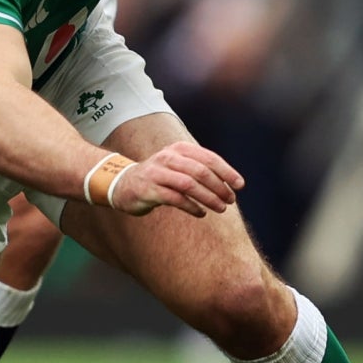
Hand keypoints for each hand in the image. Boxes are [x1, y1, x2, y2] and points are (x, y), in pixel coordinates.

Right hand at [109, 139, 242, 217]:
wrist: (122, 183)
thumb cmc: (158, 177)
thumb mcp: (178, 166)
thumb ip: (200, 169)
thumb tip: (230, 182)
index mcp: (178, 149)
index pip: (208, 157)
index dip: (227, 171)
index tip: (240, 185)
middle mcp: (168, 157)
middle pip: (200, 171)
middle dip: (219, 186)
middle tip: (230, 200)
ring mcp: (157, 173)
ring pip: (189, 184)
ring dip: (208, 197)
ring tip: (221, 208)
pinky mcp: (148, 189)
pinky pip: (175, 198)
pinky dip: (191, 206)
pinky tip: (201, 213)